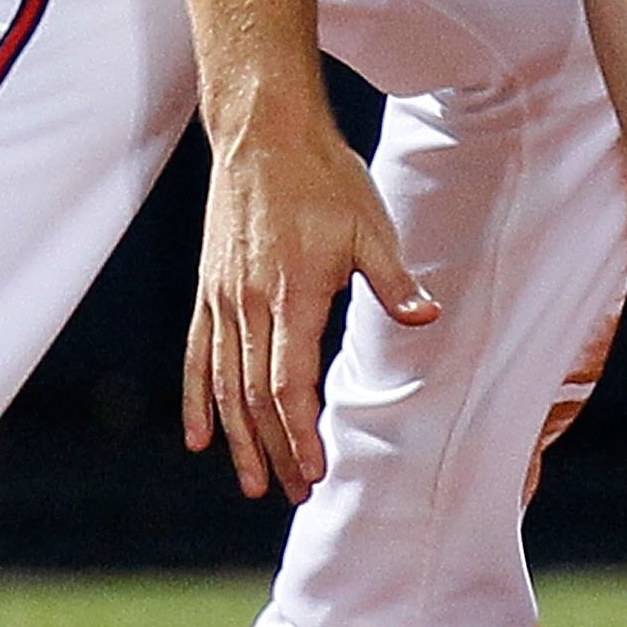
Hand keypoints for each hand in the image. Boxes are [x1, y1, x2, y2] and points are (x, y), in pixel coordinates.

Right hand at [183, 110, 437, 503]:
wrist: (263, 132)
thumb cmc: (324, 178)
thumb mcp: (370, 226)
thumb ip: (394, 280)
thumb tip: (428, 318)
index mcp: (292, 293)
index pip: (289, 383)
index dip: (299, 433)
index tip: (314, 471)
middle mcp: (248, 304)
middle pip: (255, 396)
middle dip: (276, 450)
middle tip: (295, 494)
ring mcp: (222, 298)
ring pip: (224, 385)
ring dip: (239, 438)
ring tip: (254, 483)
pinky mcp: (209, 289)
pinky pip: (198, 355)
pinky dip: (198, 400)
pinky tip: (200, 438)